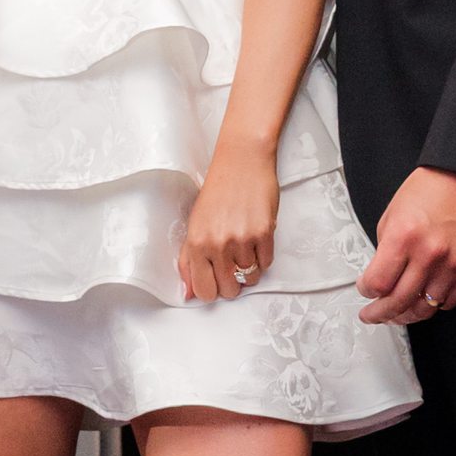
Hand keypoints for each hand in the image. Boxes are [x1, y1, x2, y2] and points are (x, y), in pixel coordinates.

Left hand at [180, 135, 278, 303]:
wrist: (242, 161)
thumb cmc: (218, 191)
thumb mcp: (195, 224)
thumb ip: (189, 260)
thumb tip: (188, 293)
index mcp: (196, 243)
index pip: (203, 291)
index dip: (212, 290)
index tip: (216, 281)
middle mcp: (217, 244)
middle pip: (229, 290)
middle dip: (232, 282)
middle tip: (232, 263)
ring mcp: (241, 240)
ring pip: (250, 279)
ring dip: (249, 269)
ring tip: (245, 248)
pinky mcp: (264, 233)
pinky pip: (266, 264)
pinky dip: (263, 257)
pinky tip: (256, 239)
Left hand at [358, 167, 455, 323]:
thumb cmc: (432, 188)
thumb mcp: (393, 213)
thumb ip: (385, 247)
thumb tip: (381, 275)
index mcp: (404, 237)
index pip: (378, 283)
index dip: (366, 291)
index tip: (365, 291)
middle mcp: (429, 254)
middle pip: (398, 302)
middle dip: (380, 314)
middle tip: (373, 315)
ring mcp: (453, 265)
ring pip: (424, 308)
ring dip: (407, 315)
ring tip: (397, 314)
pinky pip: (450, 302)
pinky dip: (435, 305)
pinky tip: (425, 300)